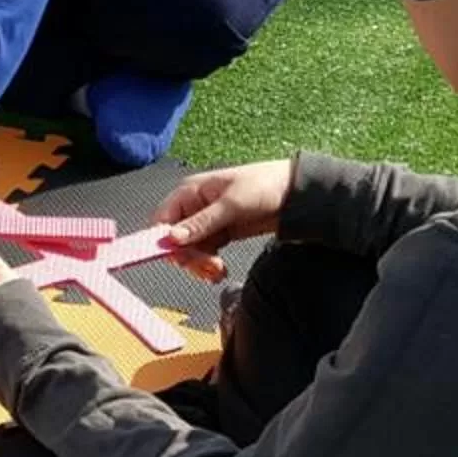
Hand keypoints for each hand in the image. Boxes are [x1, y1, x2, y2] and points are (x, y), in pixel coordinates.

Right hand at [153, 159, 287, 280]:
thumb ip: (201, 223)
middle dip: (188, 257)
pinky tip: (219, 271)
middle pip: (174, 240)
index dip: (164, 241)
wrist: (295, 193)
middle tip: (207, 266)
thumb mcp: (231, 204)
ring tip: (218, 271)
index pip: (161, 220)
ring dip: (200, 265)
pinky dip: (209, 266)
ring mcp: (206, 223)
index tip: (179, 257)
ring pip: (189, 251)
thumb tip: (172, 238)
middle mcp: (193, 207)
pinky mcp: (219, 235)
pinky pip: (204, 254)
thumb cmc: (264, 185)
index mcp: (189, 192)